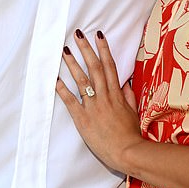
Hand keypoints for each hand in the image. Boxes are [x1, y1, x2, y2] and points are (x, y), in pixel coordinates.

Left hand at [56, 29, 141, 172]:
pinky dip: (62, 89)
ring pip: (82, 80)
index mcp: (117, 94)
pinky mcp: (83, 119)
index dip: (103, 49)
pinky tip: (55, 79)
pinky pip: (71, 101)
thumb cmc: (131, 134)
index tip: (98, 35)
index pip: (110, 66)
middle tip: (78, 35)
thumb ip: (128, 96)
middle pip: (94, 67)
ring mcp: (93, 106)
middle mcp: (104, 96)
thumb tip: (125, 82)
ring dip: (72, 64)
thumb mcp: (133, 112)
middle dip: (86, 49)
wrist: (128, 152)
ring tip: (65, 50)